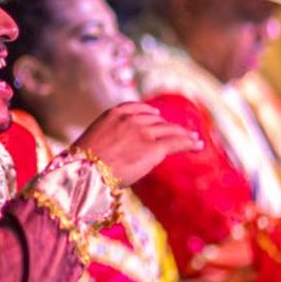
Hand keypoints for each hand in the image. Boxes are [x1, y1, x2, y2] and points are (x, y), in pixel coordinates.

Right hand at [72, 102, 199, 186]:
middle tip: (178, 133)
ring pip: (170, 130)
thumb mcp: (93, 141)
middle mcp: (132, 119)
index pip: (139, 109)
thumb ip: (109, 138)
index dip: (152, 114)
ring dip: (183, 134)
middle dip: (168, 127)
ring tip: (193, 139)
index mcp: (114, 113)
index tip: (158, 117)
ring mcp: (144, 132)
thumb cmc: (82, 164)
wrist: (85, 173)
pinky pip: (176, 142)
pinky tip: (197, 145)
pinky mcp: (154, 147)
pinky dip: (189, 143)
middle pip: (156, 121)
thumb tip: (115, 150)